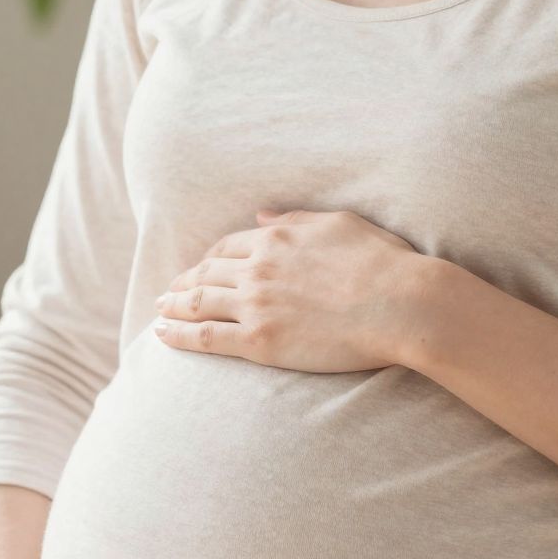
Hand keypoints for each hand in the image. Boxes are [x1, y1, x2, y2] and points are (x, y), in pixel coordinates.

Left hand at [153, 206, 423, 371]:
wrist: (398, 304)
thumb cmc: (380, 262)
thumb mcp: (337, 223)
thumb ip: (294, 220)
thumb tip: (262, 217)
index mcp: (275, 238)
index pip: (228, 246)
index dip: (209, 257)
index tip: (201, 266)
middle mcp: (257, 269)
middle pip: (206, 273)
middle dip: (183, 281)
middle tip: (168, 292)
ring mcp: (255, 305)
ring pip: (198, 303)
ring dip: (172, 306)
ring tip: (159, 312)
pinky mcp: (259, 341)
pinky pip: (205, 336)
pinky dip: (179, 334)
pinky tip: (162, 335)